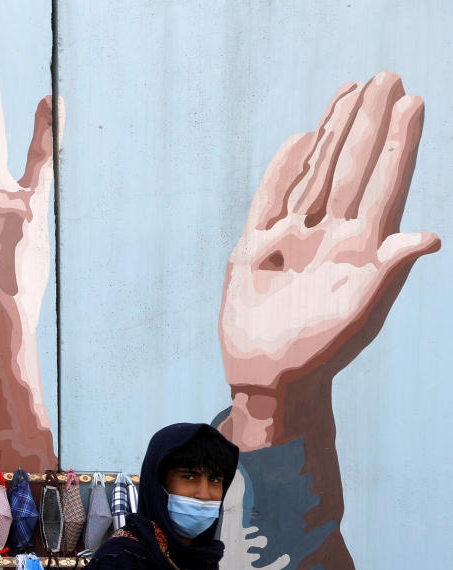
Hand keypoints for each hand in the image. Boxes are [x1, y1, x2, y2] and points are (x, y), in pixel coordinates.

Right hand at [219, 73, 437, 445]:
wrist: (271, 375)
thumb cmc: (324, 350)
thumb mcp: (363, 312)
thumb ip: (390, 270)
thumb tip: (429, 238)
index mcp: (362, 246)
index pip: (385, 183)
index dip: (398, 144)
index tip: (412, 102)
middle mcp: (331, 234)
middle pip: (353, 168)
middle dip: (370, 123)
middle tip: (388, 78)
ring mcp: (293, 237)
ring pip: (316, 173)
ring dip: (333, 133)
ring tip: (350, 92)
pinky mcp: (256, 246)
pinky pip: (270, 198)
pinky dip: (284, 169)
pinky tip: (303, 140)